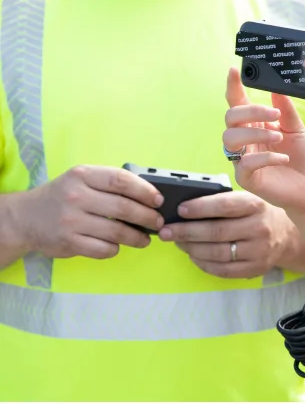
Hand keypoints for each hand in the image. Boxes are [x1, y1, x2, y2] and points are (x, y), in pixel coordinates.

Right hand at [13, 166, 163, 258]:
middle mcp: (76, 196)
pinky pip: (103, 248)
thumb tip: (149, 195)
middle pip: (123, 207)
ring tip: (146, 239)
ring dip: (137, 237)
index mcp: (83, 175)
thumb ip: (109, 182)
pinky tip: (119, 245)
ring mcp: (71, 221)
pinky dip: (116, 248)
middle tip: (158, 222)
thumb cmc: (63, 195)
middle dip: (147, 217)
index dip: (144, 190)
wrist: (26, 218)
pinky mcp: (69, 243)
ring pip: (116, 232)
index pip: (121, 180)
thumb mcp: (82, 179)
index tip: (158, 199)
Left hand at [158, 190, 296, 278]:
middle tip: (167, 231)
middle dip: (187, 231)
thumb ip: (223, 201)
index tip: (179, 210)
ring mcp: (258, 251)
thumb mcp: (248, 199)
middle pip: (217, 232)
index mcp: (255, 205)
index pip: (224, 206)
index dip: (200, 208)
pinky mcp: (254, 269)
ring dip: (192, 248)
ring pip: (217, 253)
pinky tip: (192, 255)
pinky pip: (223, 270)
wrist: (285, 235)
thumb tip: (186, 208)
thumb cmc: (257, 213)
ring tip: (177, 242)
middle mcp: (259, 228)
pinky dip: (203, 263)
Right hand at [222, 67, 304, 215]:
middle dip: (250, 112)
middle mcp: (244, 140)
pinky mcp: (246, 178)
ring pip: (231, 139)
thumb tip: (277, 87)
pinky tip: (283, 158)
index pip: (238, 103)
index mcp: (254, 125)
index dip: (233, 86)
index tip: (234, 70)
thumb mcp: (296, 128)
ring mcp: (242, 159)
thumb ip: (285, 109)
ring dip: (255, 133)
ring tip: (278, 137)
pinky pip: (245, 164)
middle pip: (231, 117)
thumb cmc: (301, 157)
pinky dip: (265, 157)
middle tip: (273, 114)